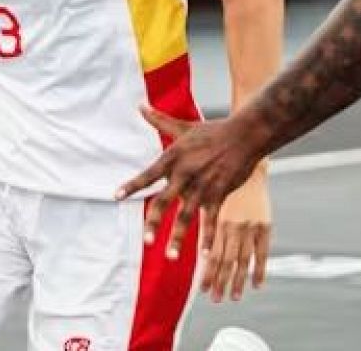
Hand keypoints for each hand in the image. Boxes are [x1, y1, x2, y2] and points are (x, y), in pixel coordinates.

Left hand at [116, 105, 265, 263]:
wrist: (244, 135)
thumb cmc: (212, 131)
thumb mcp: (184, 126)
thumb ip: (160, 120)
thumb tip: (140, 106)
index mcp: (173, 158)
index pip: (148, 174)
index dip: (132, 185)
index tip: (116, 196)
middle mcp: (185, 174)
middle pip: (165, 201)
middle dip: (155, 222)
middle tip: (146, 241)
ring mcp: (202, 186)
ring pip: (187, 215)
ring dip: (178, 237)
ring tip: (168, 256)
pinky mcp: (219, 194)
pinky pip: (211, 220)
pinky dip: (207, 238)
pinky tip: (203, 255)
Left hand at [200, 168, 269, 301]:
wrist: (248, 162)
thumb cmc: (222, 179)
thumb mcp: (208, 196)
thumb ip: (200, 218)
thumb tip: (188, 238)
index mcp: (218, 219)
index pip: (211, 254)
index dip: (207, 273)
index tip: (202, 289)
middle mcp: (234, 225)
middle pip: (226, 260)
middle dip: (220, 281)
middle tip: (215, 299)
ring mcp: (251, 226)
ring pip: (243, 259)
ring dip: (238, 280)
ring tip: (233, 297)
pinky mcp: (265, 225)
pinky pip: (263, 252)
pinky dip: (260, 269)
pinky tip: (256, 284)